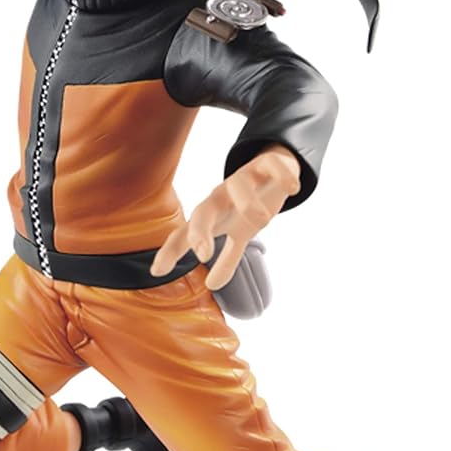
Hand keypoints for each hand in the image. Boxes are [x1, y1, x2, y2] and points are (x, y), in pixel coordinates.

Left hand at [150, 145, 300, 290]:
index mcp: (212, 214)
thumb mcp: (238, 233)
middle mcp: (222, 196)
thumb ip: (227, 259)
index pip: (185, 233)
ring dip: (247, 202)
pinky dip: (282, 175)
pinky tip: (293, 188)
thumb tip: (212, 286)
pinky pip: (272, 166)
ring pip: (238, 185)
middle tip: (202, 254)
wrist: (271, 168)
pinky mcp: (267, 165)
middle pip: (204, 210)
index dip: (172, 251)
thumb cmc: (247, 205)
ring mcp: (243, 178)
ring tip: (260, 219)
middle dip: (200, 231)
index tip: (157, 272)